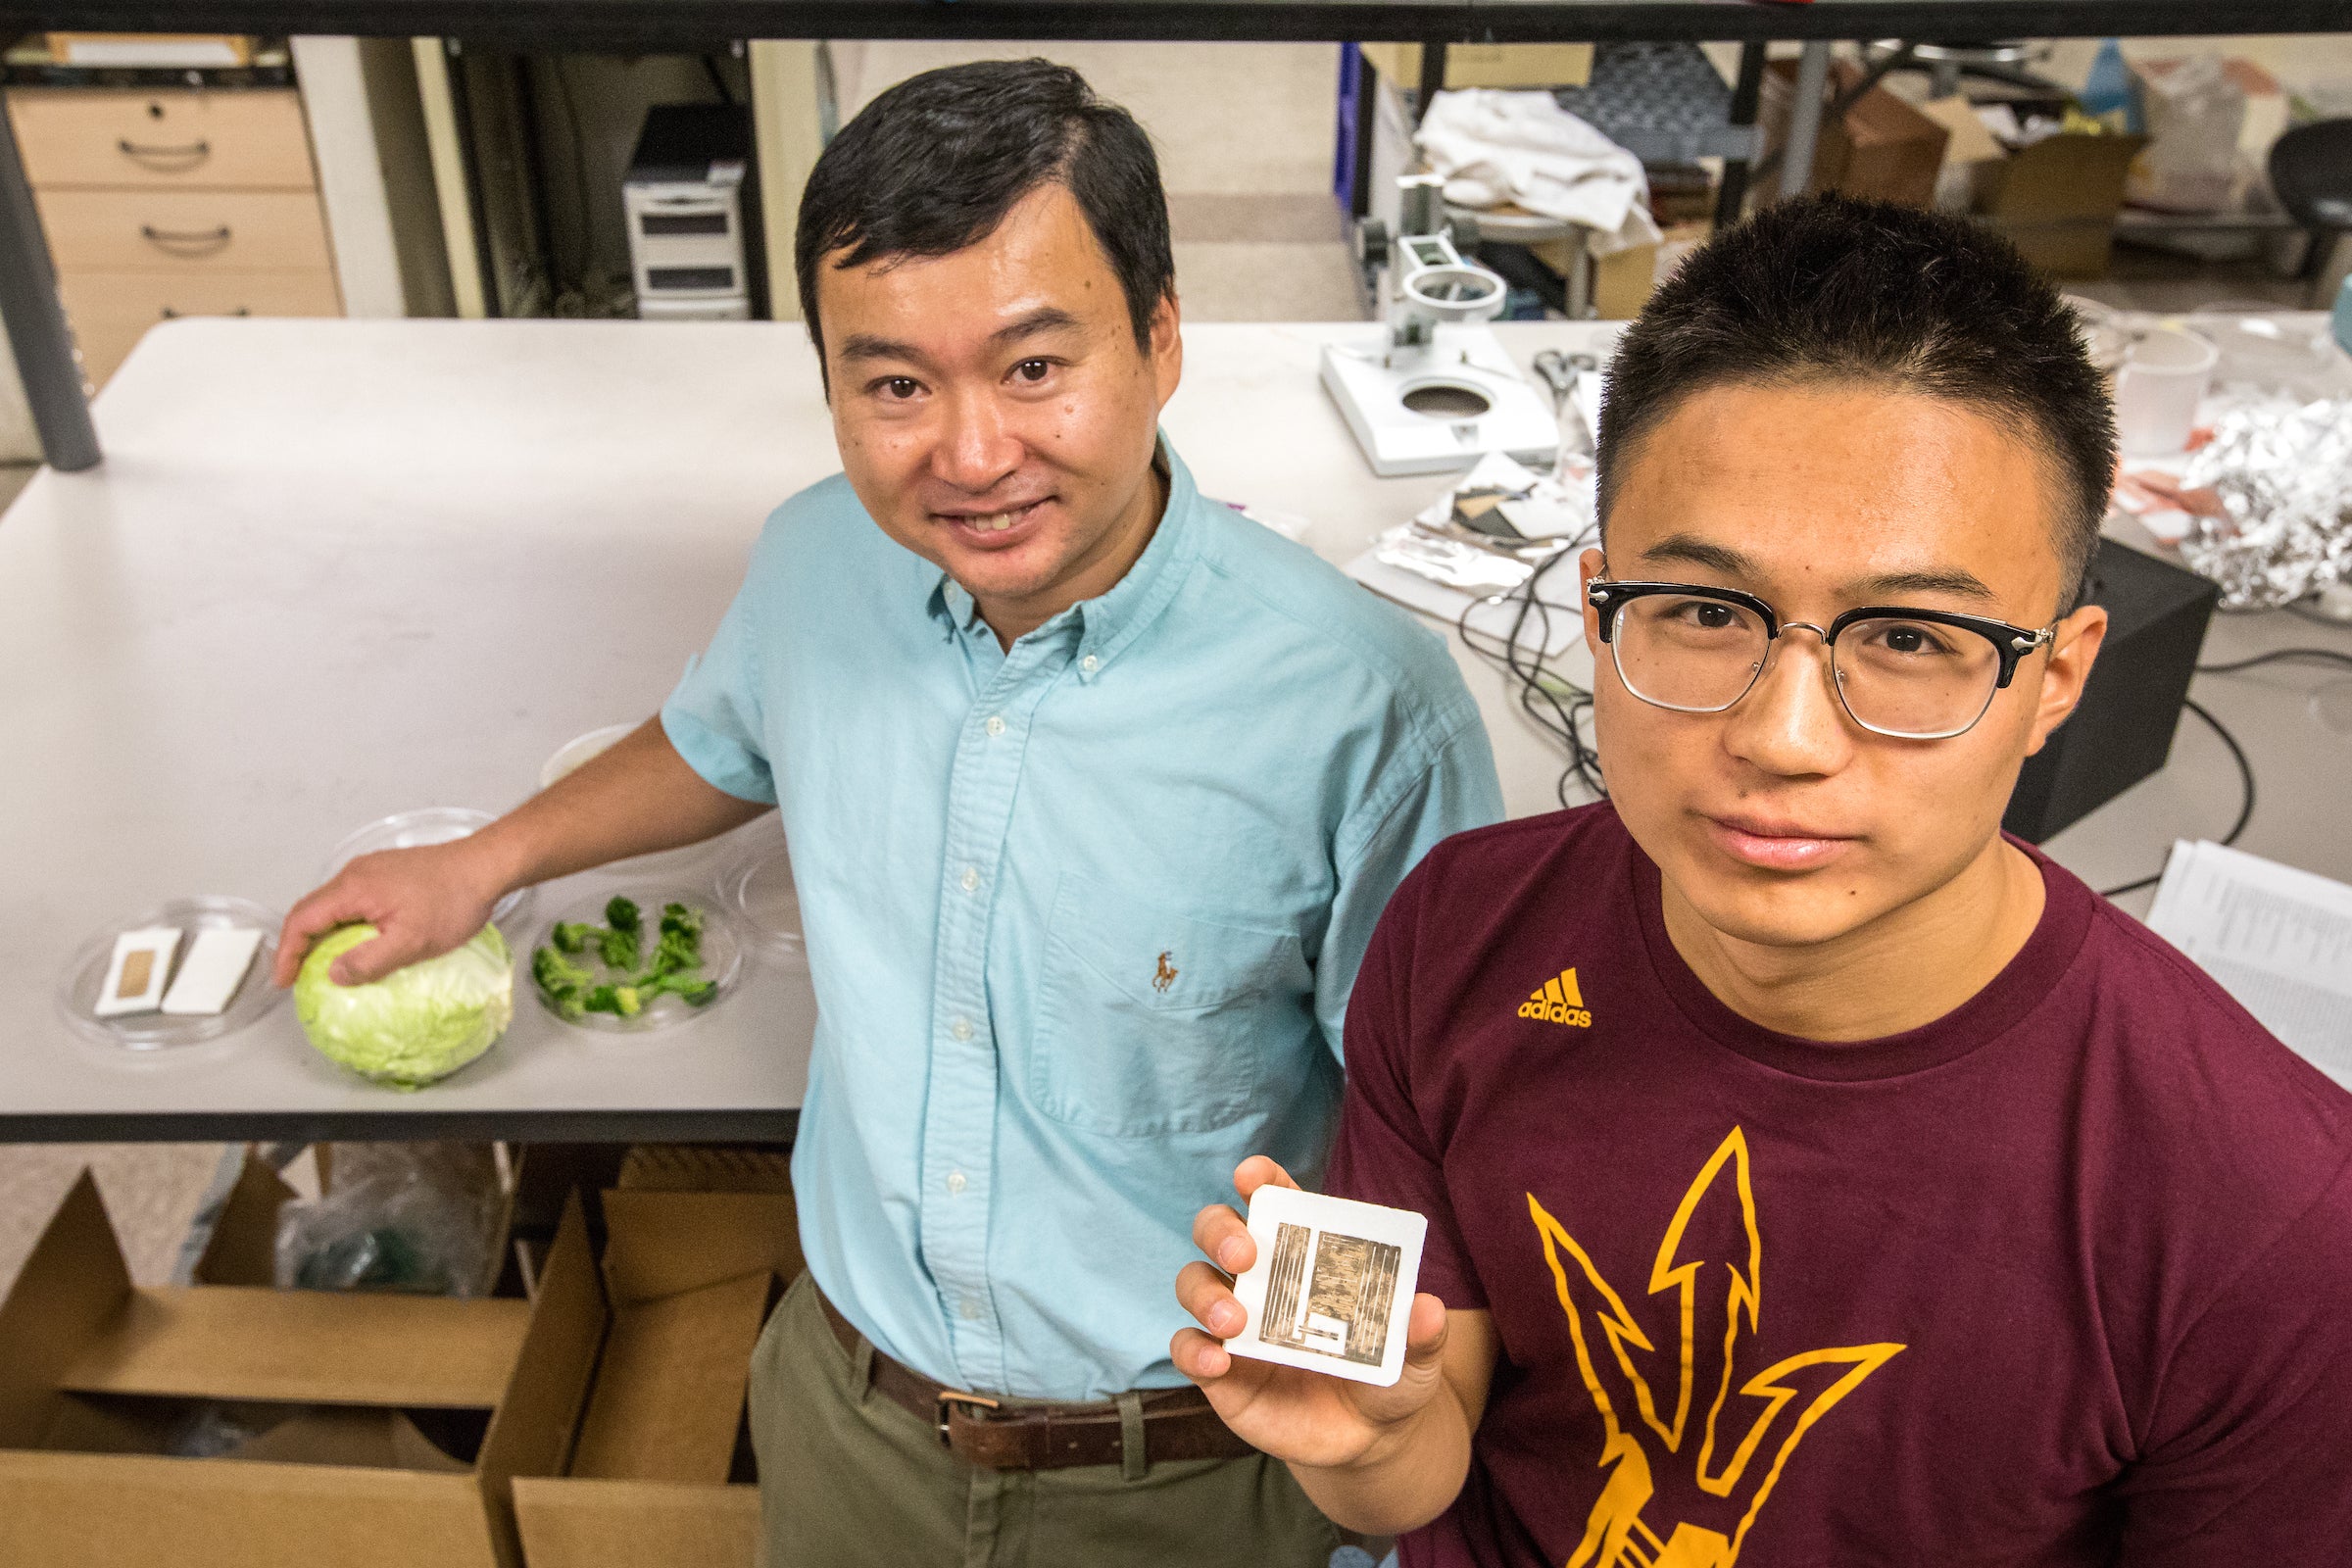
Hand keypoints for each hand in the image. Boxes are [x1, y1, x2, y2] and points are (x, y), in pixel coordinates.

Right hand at [271, 837, 509, 987]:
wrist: (487, 865)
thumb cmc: (454, 900)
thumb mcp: (412, 942)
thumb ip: (369, 961)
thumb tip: (334, 975)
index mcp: (353, 888)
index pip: (302, 919)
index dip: (287, 952)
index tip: (284, 979)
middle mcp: (355, 874)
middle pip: (312, 909)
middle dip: (299, 943)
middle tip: (298, 975)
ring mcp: (372, 870)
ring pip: (333, 904)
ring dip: (323, 933)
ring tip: (324, 963)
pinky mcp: (389, 872)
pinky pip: (354, 899)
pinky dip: (344, 922)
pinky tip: (359, 941)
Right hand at [1173, 1156, 1452, 1470]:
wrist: (1366, 1441)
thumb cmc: (1388, 1378)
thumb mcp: (1414, 1360)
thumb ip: (1422, 1336)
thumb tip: (1430, 1309)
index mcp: (1307, 1254)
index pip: (1275, 1199)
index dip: (1260, 1179)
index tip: (1253, 1176)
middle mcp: (1262, 1277)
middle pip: (1218, 1229)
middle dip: (1221, 1231)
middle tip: (1244, 1255)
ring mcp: (1234, 1320)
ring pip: (1194, 1281)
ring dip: (1205, 1293)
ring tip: (1235, 1321)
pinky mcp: (1218, 1368)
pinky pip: (1186, 1346)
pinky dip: (1193, 1349)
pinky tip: (1217, 1362)